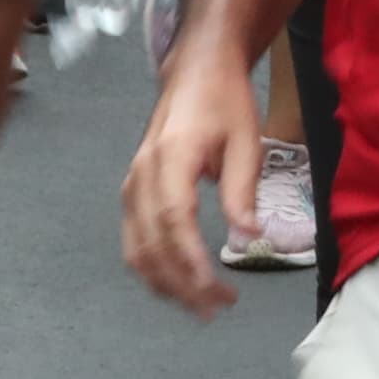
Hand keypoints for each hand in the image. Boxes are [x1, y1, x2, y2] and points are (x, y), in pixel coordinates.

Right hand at [120, 53, 262, 312]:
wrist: (196, 71)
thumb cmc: (225, 102)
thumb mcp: (246, 140)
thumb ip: (243, 189)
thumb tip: (247, 237)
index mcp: (171, 157)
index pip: (174, 221)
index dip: (190, 262)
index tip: (213, 291)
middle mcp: (141, 174)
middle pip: (150, 244)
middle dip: (181, 284)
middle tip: (218, 307)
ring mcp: (131, 184)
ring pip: (136, 249)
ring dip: (165, 283)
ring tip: (203, 304)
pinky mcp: (132, 191)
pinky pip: (134, 240)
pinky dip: (153, 269)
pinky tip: (180, 282)